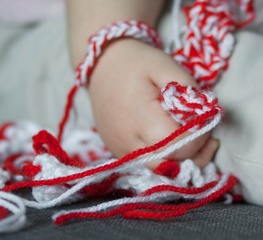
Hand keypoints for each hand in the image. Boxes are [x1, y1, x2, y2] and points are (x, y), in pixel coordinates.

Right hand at [88, 39, 218, 167]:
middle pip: (168, 166)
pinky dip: (162, 158)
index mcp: (141, 117)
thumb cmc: (135, 63)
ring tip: (192, 142)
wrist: (101, 67)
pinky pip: (144, 164)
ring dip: (179, 161)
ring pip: (157, 170)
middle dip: (194, 156)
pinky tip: (170, 142)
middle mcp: (128, 140)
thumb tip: (205, 115)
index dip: (200, 138)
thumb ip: (189, 90)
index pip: (179, 146)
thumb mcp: (166, 65)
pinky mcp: (117, 151)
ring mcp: (120, 149)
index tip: (207, 121)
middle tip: (207, 138)